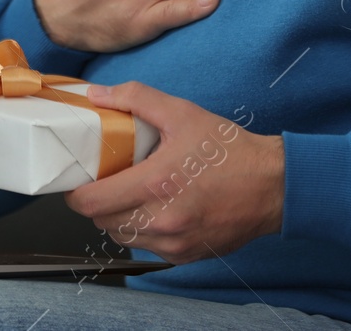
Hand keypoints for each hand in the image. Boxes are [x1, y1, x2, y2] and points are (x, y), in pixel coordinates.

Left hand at [64, 80, 282, 264]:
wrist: (273, 186)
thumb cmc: (230, 150)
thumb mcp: (182, 113)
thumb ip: (136, 98)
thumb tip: (97, 94)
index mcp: (156, 184)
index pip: (92, 203)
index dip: (77, 193)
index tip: (80, 179)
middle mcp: (161, 220)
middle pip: (102, 222)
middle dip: (98, 202)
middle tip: (107, 181)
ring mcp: (173, 243)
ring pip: (123, 237)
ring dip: (120, 218)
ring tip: (133, 194)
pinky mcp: (185, 255)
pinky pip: (148, 247)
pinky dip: (144, 230)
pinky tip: (158, 208)